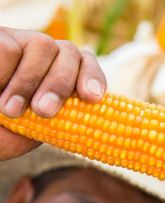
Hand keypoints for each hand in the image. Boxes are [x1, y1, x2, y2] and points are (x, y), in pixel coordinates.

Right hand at [0, 26, 106, 159]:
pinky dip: (3, 73)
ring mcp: (20, 43)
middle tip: (44, 111)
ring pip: (42, 46)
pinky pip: (8, 48)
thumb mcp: (33, 133)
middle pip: (69, 53)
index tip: (92, 98)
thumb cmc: (3, 134)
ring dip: (28, 83)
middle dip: (61, 85)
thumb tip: (88, 111)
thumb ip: (59, 122)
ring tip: (10, 110)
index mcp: (58, 76)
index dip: (93, 77)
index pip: (86, 65)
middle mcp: (43, 56)